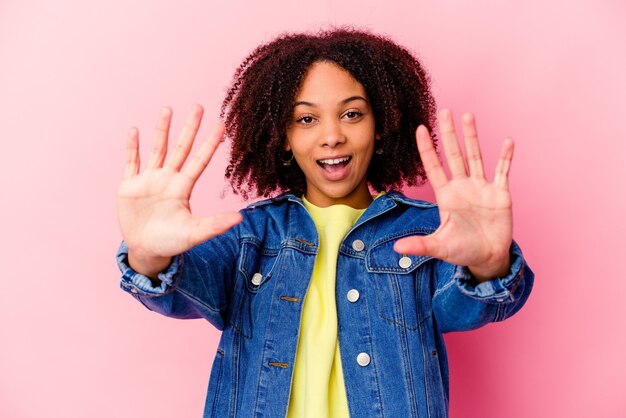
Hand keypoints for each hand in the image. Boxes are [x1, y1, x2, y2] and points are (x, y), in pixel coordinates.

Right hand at [117, 105, 241, 276]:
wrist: (146, 251)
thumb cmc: (172, 242)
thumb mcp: (194, 233)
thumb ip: (215, 224)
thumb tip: (240, 218)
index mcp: (183, 188)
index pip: (200, 160)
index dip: (210, 143)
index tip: (221, 125)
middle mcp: (168, 179)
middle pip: (180, 148)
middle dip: (189, 128)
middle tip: (198, 106)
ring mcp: (149, 180)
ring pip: (157, 149)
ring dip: (161, 130)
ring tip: (167, 109)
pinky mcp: (130, 186)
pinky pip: (132, 162)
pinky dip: (132, 147)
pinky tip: (135, 131)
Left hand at [393, 109, 513, 281]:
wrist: (487, 258)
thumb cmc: (461, 250)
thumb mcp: (439, 247)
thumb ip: (420, 245)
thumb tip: (396, 249)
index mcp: (446, 196)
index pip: (434, 167)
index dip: (427, 149)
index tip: (419, 128)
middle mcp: (462, 187)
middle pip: (454, 155)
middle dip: (448, 134)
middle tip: (444, 110)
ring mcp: (481, 188)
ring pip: (475, 157)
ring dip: (472, 137)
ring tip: (467, 116)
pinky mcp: (500, 194)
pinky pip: (503, 171)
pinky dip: (506, 157)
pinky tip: (507, 141)